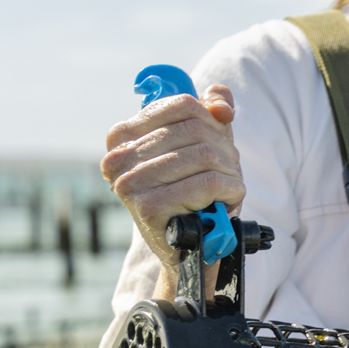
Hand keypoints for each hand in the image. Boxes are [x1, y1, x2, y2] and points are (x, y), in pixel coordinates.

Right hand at [100, 85, 242, 299]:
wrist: (190, 248)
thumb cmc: (195, 195)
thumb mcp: (203, 149)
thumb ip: (211, 116)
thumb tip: (221, 99)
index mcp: (122, 137)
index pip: (182, 105)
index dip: (212, 120)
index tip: (219, 140)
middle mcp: (118, 158)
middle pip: (196, 130)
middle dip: (225, 150)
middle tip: (230, 170)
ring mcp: (129, 184)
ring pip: (205, 155)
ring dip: (230, 173)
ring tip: (228, 187)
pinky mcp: (148, 208)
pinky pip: (208, 184)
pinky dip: (231, 192)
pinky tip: (227, 202)